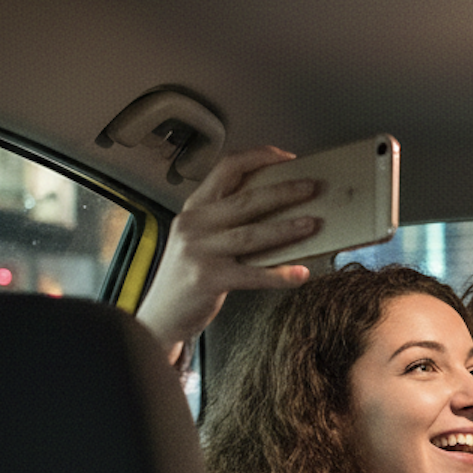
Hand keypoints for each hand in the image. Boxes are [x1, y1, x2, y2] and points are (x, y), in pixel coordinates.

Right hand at [135, 145, 322, 363]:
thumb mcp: (199, 237)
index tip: (287, 157)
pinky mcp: (209, 279)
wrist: (160, 314)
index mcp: (195, 208)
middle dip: (284, 192)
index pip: (227, 168)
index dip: (259, 158)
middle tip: (312, 187)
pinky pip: (253, 274)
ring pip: (252, 234)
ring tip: (312, 224)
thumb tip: (279, 210)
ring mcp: (200, 251)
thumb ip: (227, 221)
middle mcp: (195, 224)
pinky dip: (279, 274)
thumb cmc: (188, 275)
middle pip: (246, 200)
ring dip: (286, 228)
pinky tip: (300, 273)